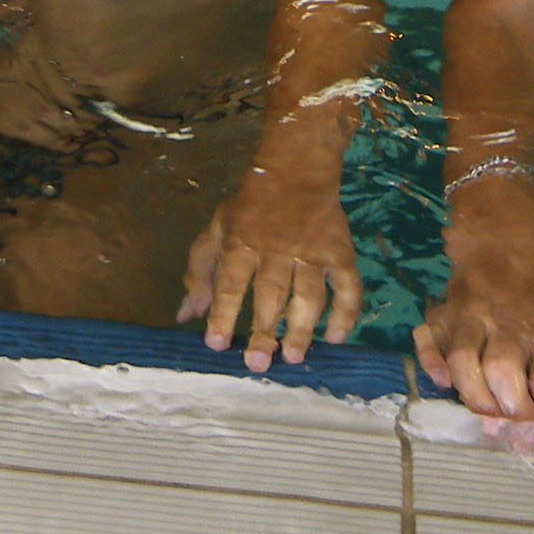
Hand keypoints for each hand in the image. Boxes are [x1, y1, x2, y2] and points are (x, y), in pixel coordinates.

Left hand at [179, 151, 362, 369]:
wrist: (296, 171)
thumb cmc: (249, 207)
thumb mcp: (216, 230)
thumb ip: (200, 272)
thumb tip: (185, 314)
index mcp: (241, 244)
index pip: (229, 282)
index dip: (221, 313)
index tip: (215, 343)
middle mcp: (276, 250)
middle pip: (270, 294)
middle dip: (263, 330)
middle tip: (258, 362)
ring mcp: (311, 253)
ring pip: (308, 295)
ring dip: (302, 327)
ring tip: (293, 356)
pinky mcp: (339, 253)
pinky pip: (347, 286)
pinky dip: (346, 312)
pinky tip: (336, 337)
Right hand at [414, 232, 533, 445]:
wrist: (502, 240)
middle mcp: (505, 325)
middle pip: (501, 372)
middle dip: (511, 409)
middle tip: (521, 436)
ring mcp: (471, 320)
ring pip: (464, 361)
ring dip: (473, 396)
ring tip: (488, 423)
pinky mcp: (445, 317)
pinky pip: (429, 339)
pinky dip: (431, 361)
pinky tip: (443, 383)